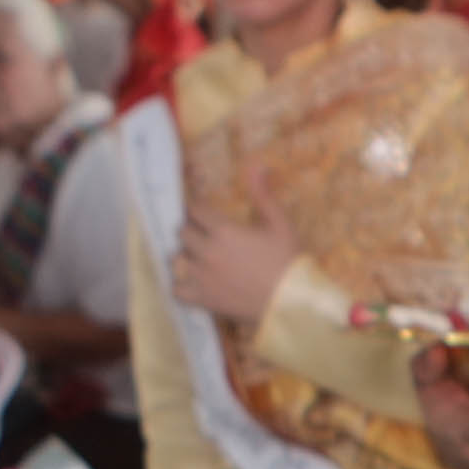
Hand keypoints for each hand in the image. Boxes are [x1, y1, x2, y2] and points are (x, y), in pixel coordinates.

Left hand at [170, 188, 303, 340]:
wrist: (292, 303)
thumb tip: (256, 165)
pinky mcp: (204, 299)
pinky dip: (181, 285)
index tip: (202, 211)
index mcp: (225, 231)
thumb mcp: (280, 224)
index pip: (195, 210)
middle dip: (190, 229)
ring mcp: (203, 276)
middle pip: (182, 232)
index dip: (198, 209)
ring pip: (176, 259)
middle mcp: (208, 251)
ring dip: (184, 255)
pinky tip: (192, 281)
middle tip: (201, 233)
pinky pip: (177, 289)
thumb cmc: (289, 262)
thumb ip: (263, 195)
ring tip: (197, 257)